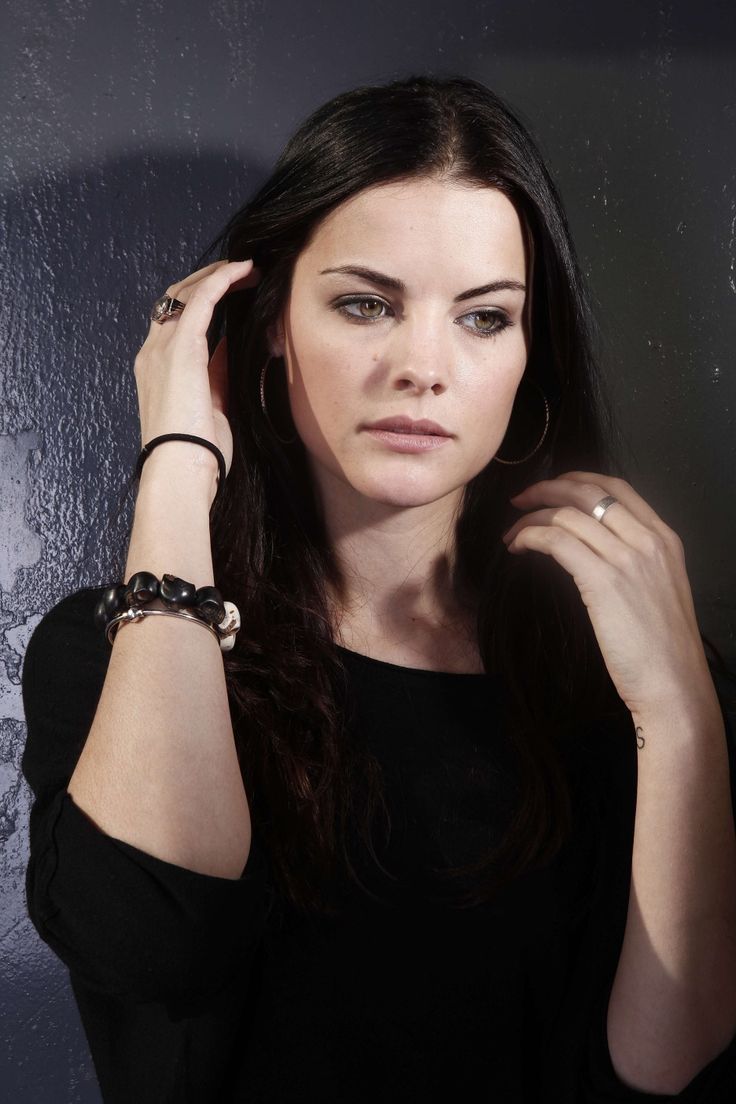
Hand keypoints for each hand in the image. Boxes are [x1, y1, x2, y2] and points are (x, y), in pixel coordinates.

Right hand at [134, 258, 260, 491]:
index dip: (201, 301)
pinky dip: (222, 280)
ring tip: (247, 269)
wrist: (180, 468)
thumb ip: (217, 374)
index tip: (229, 293)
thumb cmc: (198, 450)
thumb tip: (230, 347)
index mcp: (157, 368)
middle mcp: (153, 351)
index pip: (174, 321)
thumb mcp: (211, 405)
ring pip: (186, 292)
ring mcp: (163, 348)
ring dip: (217, 275)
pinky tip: (243, 270)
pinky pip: (202, 300)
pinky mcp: (181, 348)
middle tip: (240, 273)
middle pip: (176, 298)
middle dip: (208, 280)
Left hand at [500, 472, 715, 717]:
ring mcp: (628, 558)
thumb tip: (591, 547)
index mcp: (664, 538)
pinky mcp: (604, 580)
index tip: (551, 488)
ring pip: (568, 514)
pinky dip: (531, 536)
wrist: (674, 683)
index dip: (576, 480)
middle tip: (521, 500)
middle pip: (588, 492)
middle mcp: (649, 540)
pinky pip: (557, 541)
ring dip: (532, 518)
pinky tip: (519, 547)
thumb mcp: (657, 589)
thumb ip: (633, 561)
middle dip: (547, 488)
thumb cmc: (661, 648)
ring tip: (514, 534)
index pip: (616, 487)